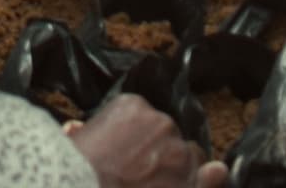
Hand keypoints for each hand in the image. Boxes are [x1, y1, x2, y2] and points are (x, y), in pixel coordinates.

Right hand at [65, 91, 220, 187]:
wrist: (81, 187)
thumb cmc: (75, 169)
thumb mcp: (73, 143)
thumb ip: (81, 132)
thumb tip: (75, 128)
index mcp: (132, 106)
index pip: (148, 119)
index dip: (142, 141)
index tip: (132, 155)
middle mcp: (160, 122)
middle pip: (172, 136)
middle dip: (162, 153)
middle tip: (144, 174)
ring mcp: (177, 150)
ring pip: (191, 157)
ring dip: (180, 170)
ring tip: (160, 184)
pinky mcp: (188, 177)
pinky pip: (210, 175)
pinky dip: (210, 178)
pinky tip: (212, 177)